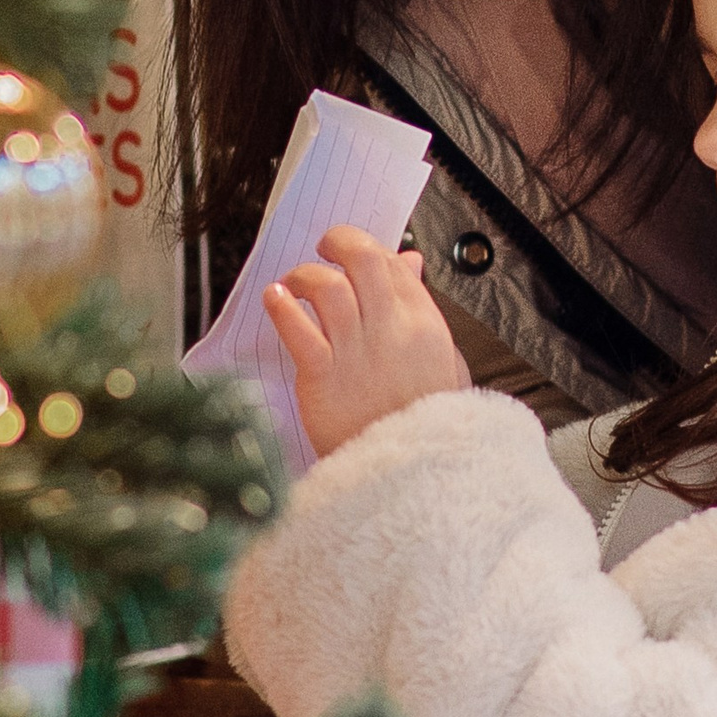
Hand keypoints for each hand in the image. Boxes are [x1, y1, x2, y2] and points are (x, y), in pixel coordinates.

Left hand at [262, 227, 471, 457]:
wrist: (410, 474)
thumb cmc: (422, 419)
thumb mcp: (441, 358)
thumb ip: (421, 308)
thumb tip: (409, 262)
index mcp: (423, 325)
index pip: (392, 263)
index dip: (367, 249)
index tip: (352, 259)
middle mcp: (391, 331)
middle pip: (364, 259)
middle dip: (339, 242)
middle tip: (324, 250)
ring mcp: (357, 354)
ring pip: (328, 287)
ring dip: (304, 276)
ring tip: (293, 285)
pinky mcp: (324, 377)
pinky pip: (298, 329)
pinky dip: (281, 307)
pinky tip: (274, 300)